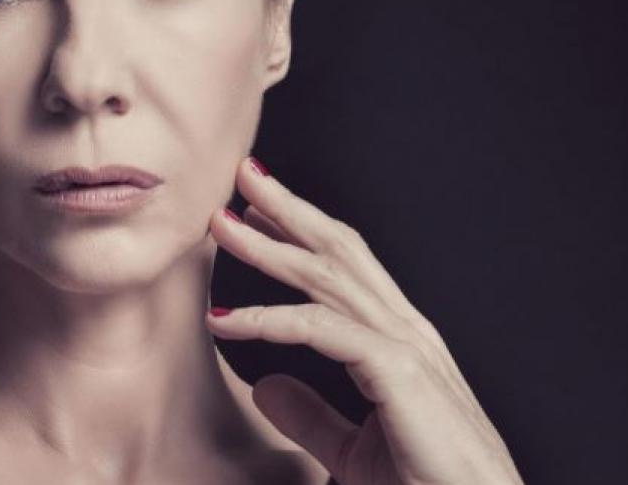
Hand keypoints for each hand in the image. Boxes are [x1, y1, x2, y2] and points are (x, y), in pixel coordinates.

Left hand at [205, 156, 523, 484]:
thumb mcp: (353, 450)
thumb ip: (311, 416)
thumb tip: (264, 386)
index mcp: (400, 341)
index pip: (345, 267)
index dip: (301, 231)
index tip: (255, 210)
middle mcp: (406, 331)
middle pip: (338, 251)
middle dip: (286, 210)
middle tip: (239, 176)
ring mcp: (406, 346)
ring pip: (328, 277)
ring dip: (269, 246)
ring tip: (221, 224)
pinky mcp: (400, 372)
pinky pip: (323, 331)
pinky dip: (270, 320)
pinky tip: (228, 321)